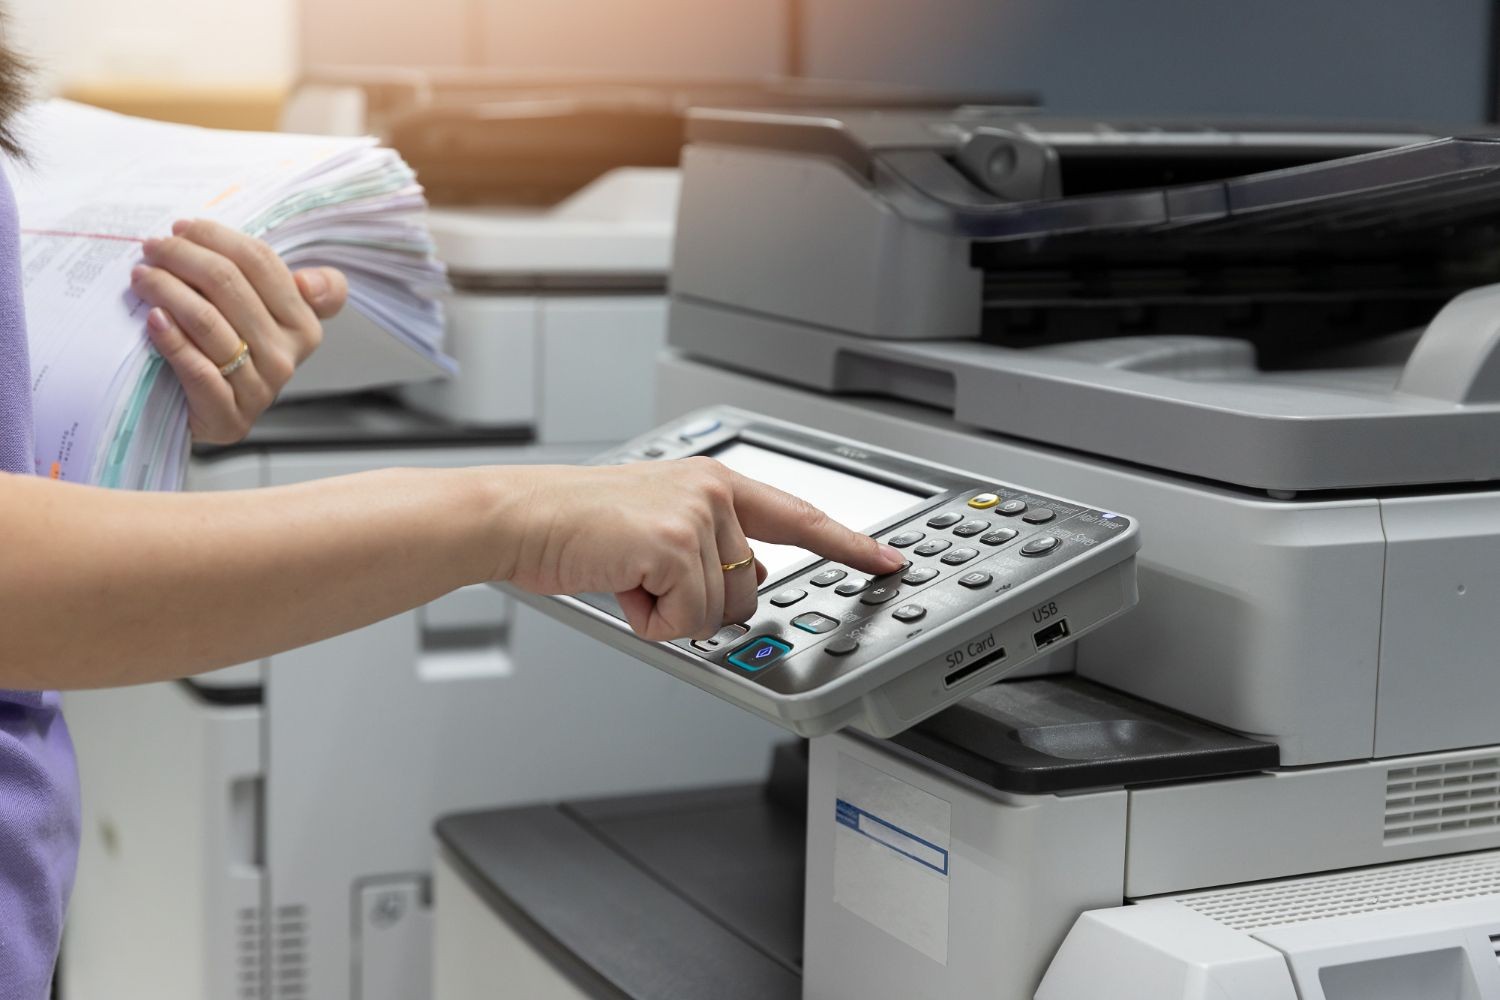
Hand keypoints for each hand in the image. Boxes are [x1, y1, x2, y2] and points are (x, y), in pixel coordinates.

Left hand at [130, 220, 348, 443]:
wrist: (205, 414)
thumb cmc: (228, 353)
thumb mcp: (266, 315)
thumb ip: (288, 286)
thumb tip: (308, 281)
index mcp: (304, 324)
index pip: (261, 263)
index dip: (217, 237)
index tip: (183, 229)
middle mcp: (287, 355)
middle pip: (228, 284)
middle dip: (182, 256)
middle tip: (151, 248)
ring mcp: (259, 388)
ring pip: (207, 321)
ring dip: (165, 289)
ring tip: (141, 277)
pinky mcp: (228, 415)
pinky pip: (196, 368)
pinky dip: (170, 339)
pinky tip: (151, 319)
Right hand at [496, 458, 905, 640]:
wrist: (521, 518)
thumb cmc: (576, 526)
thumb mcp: (657, 526)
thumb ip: (713, 547)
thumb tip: (751, 580)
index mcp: (714, 482)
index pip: (799, 516)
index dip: (848, 543)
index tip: (886, 561)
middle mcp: (713, 492)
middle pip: (751, 591)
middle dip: (700, 603)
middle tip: (647, 577)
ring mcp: (698, 516)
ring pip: (719, 611)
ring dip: (669, 611)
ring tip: (627, 575)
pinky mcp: (675, 544)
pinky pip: (687, 620)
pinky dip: (650, 621)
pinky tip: (620, 585)